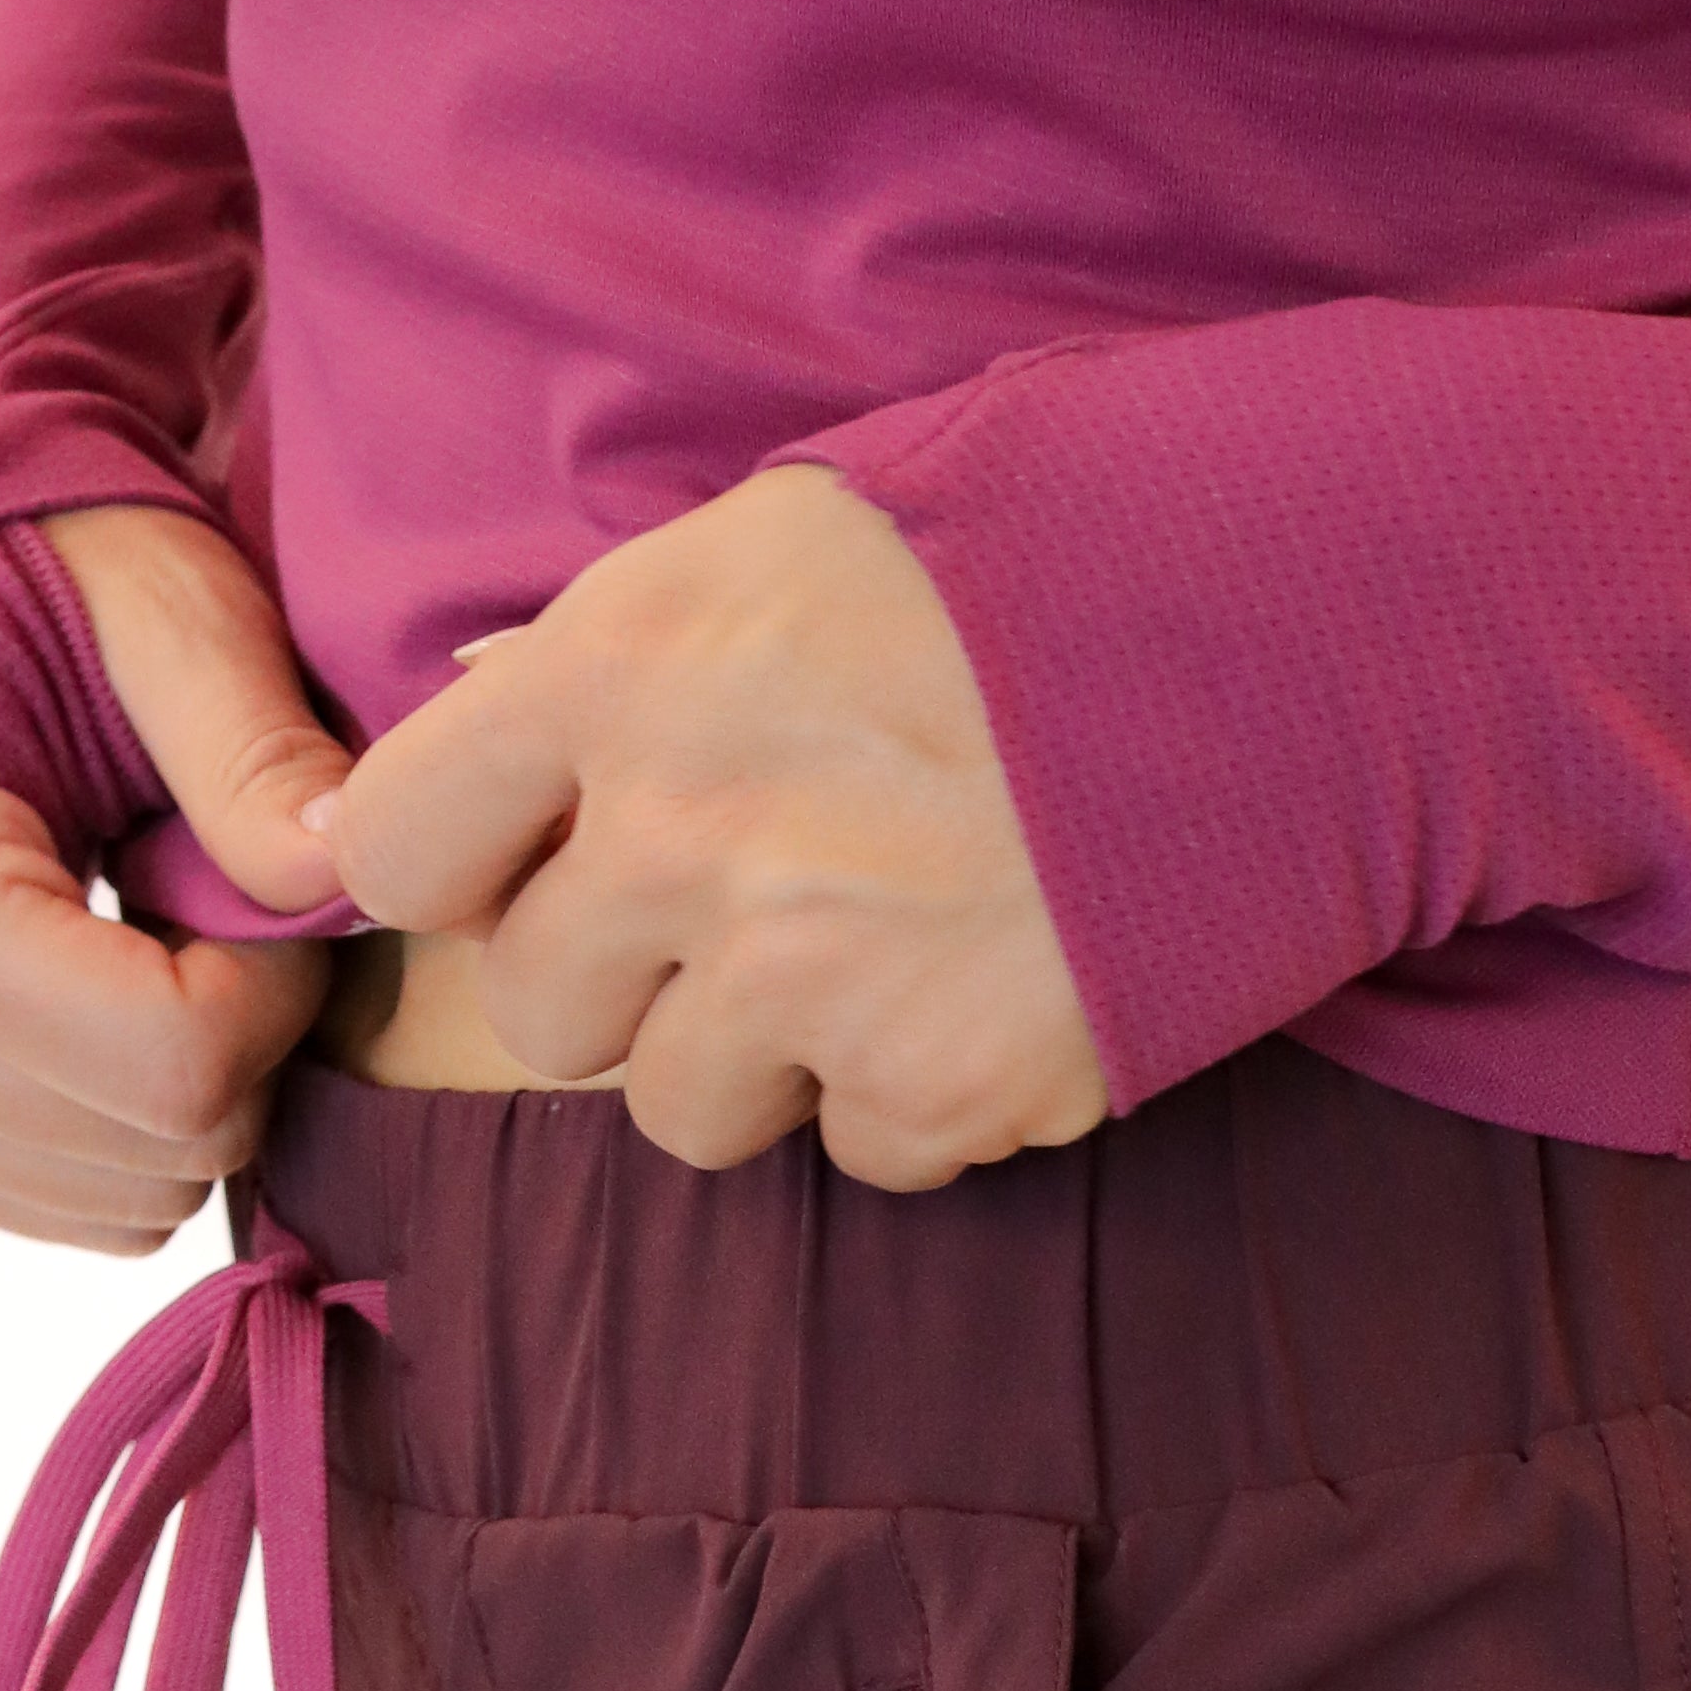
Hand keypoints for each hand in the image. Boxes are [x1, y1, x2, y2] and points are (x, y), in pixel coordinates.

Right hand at [0, 504, 348, 1251]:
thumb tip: (351, 875)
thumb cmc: (26, 558)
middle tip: (214, 894)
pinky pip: (71, 1206)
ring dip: (190, 1085)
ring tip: (151, 930)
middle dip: (243, 1038)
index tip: (262, 880)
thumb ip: (254, 743)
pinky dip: (129, 1120)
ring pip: (128, 1199)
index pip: (174, 1063)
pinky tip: (105, 982)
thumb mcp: (155, 603)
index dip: (279, 990)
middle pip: (157, 1148)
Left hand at [300, 463, 1108, 1191]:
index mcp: (622, 670)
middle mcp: (681, 836)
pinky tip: (1006, 987)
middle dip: (631, 981)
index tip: (534, 871)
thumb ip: (633, 643)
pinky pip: (867, 1155)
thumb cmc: (1047, 550)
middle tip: (760, 915)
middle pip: (541, 1010)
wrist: (1296, 629)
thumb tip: (493, 703)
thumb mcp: (796, 536)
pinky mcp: (936, 1085)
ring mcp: (804, 978)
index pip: (394, 848)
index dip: (463, 874)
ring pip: (686, 1111)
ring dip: (774, 1060)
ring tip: (896, 953)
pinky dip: (930, 1098)